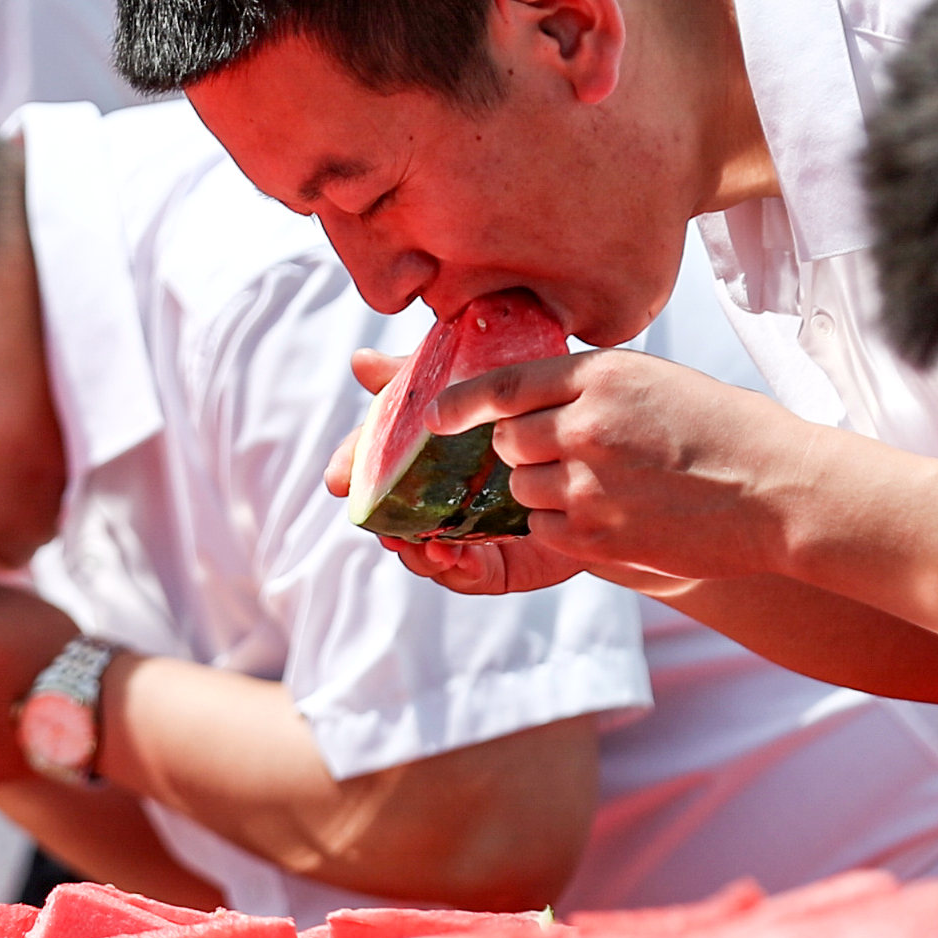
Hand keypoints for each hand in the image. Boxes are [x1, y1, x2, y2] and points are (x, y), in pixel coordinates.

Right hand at [328, 344, 637, 597]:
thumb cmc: (530, 410)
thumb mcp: (476, 384)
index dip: (351, 470)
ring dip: (414, 551)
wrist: (601, 451)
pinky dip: (455, 567)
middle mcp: (439, 498)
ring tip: (417, 542)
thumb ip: (421, 376)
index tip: (336, 479)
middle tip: (379, 524)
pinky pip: (470, 573)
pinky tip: (452, 553)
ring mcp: (466, 532)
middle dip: (380, 524)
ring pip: (423, 551)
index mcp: (425, 456)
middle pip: (392, 517)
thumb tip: (358, 363)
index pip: (375, 463)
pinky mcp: (501, 562)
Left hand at [408, 350, 817, 592]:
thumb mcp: (655, 381)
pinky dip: (563, 525)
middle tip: (562, 454)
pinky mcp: (598, 536)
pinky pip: (546, 530)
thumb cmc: (725, 430)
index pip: (502, 385)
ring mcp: (589, 484)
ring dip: (544, 489)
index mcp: (601, 376)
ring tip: (600, 486)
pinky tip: (608, 516)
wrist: (778, 491)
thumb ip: (591, 387)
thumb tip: (528, 404)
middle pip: (506, 442)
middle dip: (519, 450)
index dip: (460, 402)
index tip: (437, 415)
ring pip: (523, 488)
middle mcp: (585, 425)